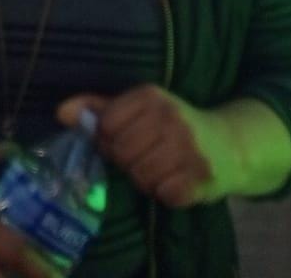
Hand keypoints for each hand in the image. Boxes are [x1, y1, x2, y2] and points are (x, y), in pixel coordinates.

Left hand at [60, 87, 225, 208]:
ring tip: (160, 168)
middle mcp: (171, 118)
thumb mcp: (139, 108)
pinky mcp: (201, 178)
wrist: (229, 145)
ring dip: (145, 179)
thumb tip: (61, 113)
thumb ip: (99, 108)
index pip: (107, 125)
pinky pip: (163, 194)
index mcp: (151, 96)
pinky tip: (175, 180)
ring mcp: (188, 148)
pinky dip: (164, 193)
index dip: (110, 138)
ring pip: (140, 176)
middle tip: (146, 156)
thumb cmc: (174, 126)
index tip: (127, 138)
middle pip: (121, 153)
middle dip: (128, 160)